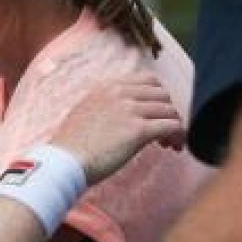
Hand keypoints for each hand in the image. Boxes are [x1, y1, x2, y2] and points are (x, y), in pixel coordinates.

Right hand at [51, 73, 184, 185]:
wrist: (64, 162)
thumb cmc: (71, 146)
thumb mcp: (86, 113)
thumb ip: (106, 107)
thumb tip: (123, 117)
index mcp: (107, 87)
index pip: (147, 80)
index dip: (157, 97)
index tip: (155, 115)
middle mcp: (120, 93)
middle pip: (162, 94)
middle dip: (168, 112)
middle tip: (164, 132)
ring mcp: (130, 110)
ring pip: (169, 110)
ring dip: (175, 126)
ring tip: (170, 144)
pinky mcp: (138, 131)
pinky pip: (171, 126)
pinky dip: (178, 136)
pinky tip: (174, 147)